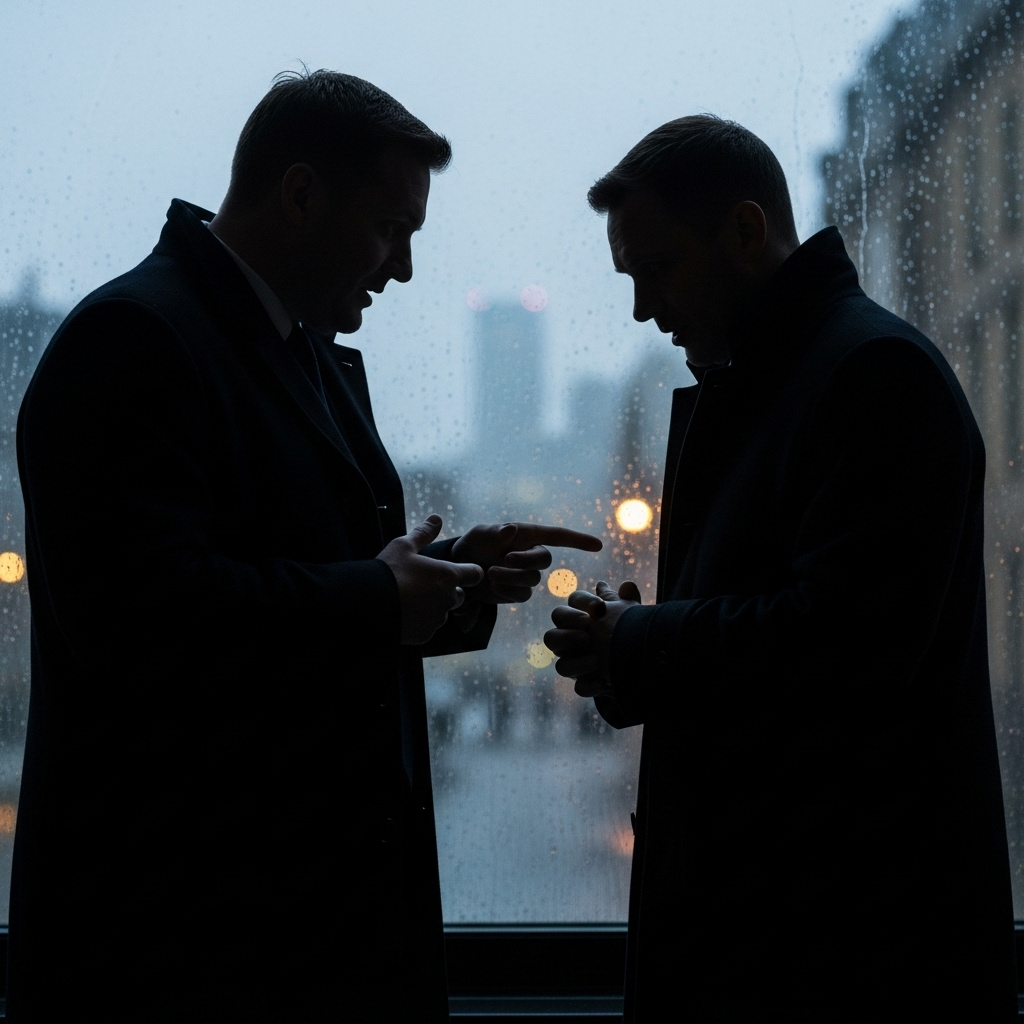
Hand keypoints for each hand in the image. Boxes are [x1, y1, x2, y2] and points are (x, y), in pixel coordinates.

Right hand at [377, 515, 483, 644]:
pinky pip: (428, 628)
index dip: (469, 572)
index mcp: (448, 575)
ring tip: (409, 600)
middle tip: (422, 585)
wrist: (369, 604)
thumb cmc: (389, 571)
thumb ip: (423, 533)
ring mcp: (437, 619)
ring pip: (441, 613)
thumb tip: (437, 518)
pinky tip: (403, 614)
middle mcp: (448, 599)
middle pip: (458, 596)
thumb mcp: (403, 546)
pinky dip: (419, 622)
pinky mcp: (425, 635)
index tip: (459, 571)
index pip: (475, 574)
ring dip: (432, 607)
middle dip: (446, 592)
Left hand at [451, 522, 602, 604]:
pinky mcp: (518, 591)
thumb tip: (512, 529)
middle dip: (525, 561)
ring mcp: (527, 574)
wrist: (460, 568)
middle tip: (503, 559)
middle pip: (544, 560)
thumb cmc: (473, 545)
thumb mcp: (480, 535)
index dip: (578, 540)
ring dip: (510, 577)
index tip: (597, 545)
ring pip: (532, 580)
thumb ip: (495, 533)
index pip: (557, 536)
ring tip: (489, 572)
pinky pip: (521, 594)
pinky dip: (506, 590)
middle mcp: (531, 554)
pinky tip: (492, 584)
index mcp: (527, 535)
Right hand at [545, 580, 640, 696]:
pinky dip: (591, 684)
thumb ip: (627, 601)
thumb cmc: (629, 630)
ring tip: (595, 660)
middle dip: (568, 629)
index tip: (601, 609)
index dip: (583, 603)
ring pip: (560, 665)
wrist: (643, 662)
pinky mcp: (586, 684)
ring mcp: (576, 663)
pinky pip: (581, 687)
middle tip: (587, 631)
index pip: (573, 601)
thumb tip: (626, 586)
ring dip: (574, 661)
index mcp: (582, 616)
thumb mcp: (631, 614)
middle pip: (554, 631)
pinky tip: (604, 681)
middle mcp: (572, 638)